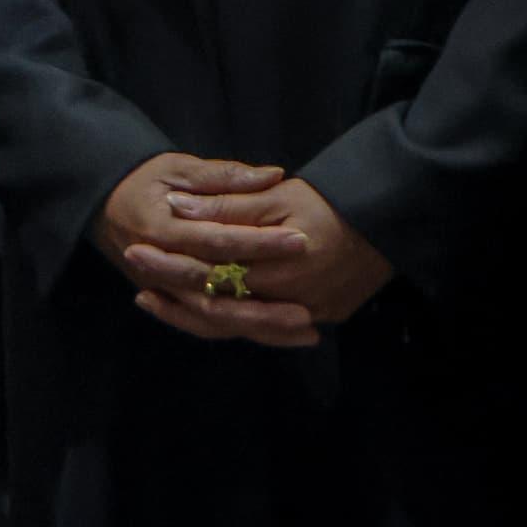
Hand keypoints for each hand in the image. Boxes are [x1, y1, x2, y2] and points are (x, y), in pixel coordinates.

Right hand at [93, 152, 317, 345]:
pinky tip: (283, 336)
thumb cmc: (145, 182)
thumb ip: (224, 176)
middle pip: (213, 292)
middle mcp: (158, 267)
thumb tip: (273, 175)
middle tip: (306, 310)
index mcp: (160, 228)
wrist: (104, 205)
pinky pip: (208, 324)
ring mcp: (162, 289)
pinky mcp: (170, 300)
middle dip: (261, 304)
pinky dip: (245, 331)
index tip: (300, 241)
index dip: (258, 242)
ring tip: (306, 330)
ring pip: (212, 317)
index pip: (215, 240)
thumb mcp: (178, 168)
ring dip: (258, 327)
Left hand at [138, 173, 393, 334]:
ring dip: (196, 317)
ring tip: (158, 303)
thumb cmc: (329, 201)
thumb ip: (226, 207)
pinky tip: (204, 313)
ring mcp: (310, 313)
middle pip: (221, 310)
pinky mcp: (322, 317)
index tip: (136, 253)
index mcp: (277, 266)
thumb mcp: (276, 197)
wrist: (390, 219)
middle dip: (176, 300)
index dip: (170, 265)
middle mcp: (292, 299)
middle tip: (138, 290)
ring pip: (241, 327)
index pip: (212, 272)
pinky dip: (235, 323)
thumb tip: (176, 207)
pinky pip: (268, 330)